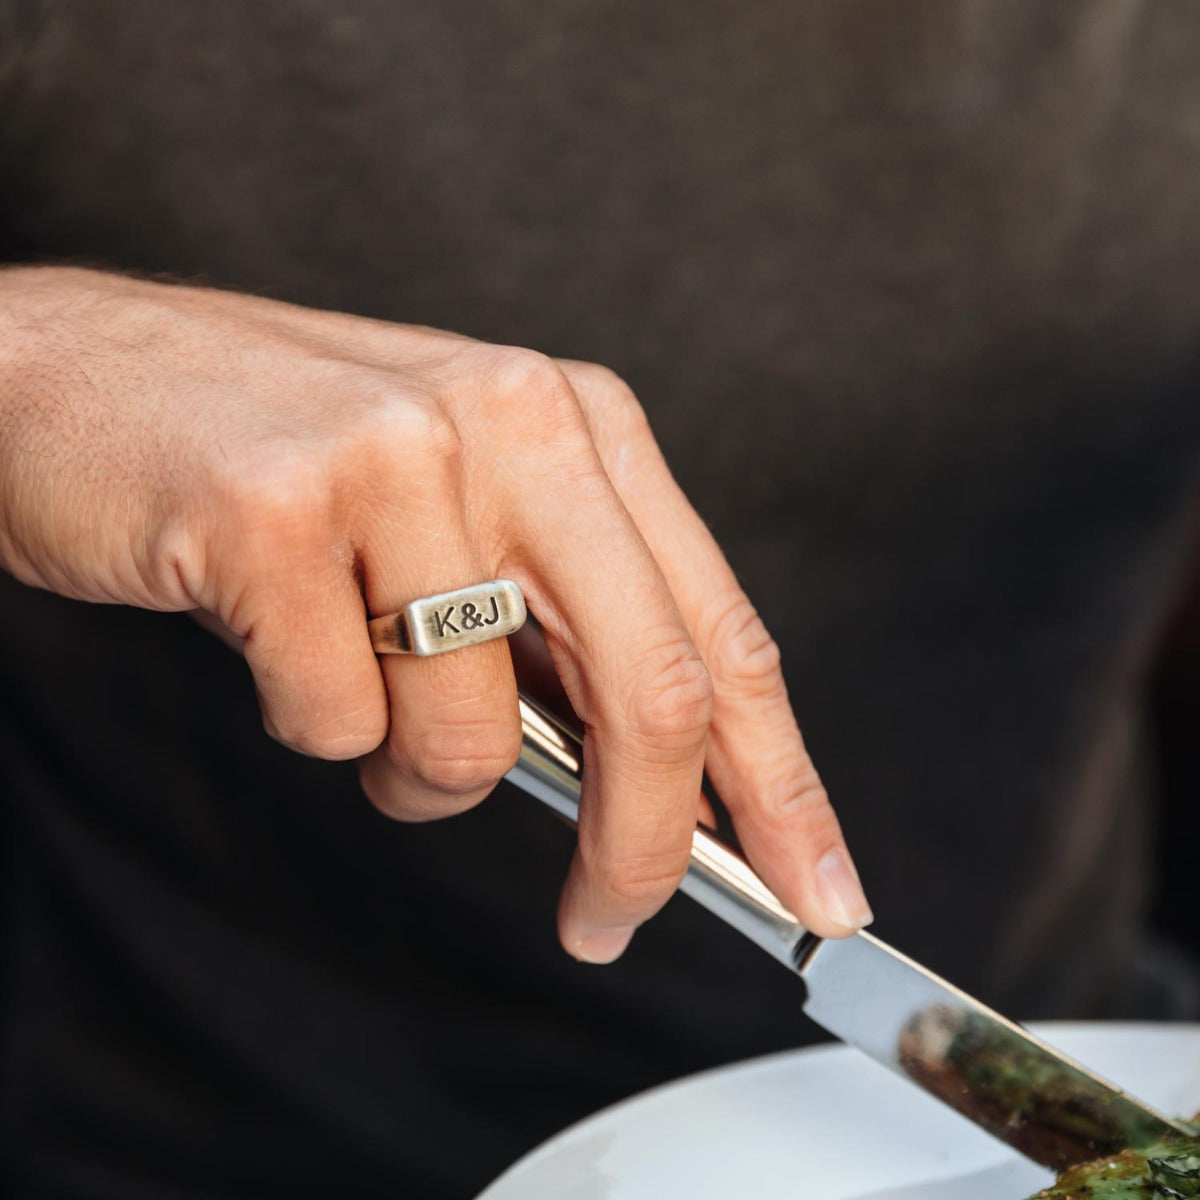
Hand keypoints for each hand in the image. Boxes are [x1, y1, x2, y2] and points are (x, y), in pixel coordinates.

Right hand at [0, 266, 871, 958]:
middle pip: (653, 695)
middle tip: (606, 919)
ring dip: (415, 768)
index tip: (817, 885)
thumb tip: (658, 785)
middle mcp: (514, 420)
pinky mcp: (276, 510)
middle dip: (642, 846)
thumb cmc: (287, 456)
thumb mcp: (470, 513)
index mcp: (582, 424)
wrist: (77, 377)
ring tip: (355, 683)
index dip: (782, 780)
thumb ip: (566, 627)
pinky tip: (271, 634)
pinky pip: (338, 722)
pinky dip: (312, 725)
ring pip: (474, 735)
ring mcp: (396, 457)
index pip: (724, 632)